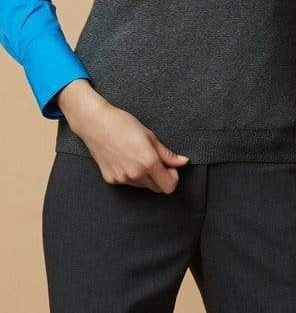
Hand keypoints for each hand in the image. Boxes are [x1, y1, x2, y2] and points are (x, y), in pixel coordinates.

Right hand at [57, 79, 189, 191]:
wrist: (95, 124)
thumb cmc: (123, 124)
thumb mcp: (150, 136)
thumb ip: (167, 154)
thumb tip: (183, 162)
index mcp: (148, 163)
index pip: (169, 186)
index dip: (173, 177)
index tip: (170, 166)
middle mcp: (135, 174)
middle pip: (157, 188)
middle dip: (161, 177)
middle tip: (157, 160)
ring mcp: (121, 179)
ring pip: (143, 186)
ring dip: (147, 176)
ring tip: (139, 156)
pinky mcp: (111, 179)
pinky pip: (128, 183)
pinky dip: (132, 175)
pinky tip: (126, 159)